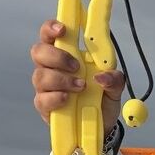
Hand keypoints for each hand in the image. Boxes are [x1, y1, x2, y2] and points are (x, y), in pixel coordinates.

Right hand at [30, 19, 124, 134]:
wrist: (102, 127)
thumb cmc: (102, 99)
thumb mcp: (115, 87)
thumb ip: (114, 78)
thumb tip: (102, 77)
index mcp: (66, 56)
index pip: (50, 35)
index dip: (51, 28)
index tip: (63, 29)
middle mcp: (51, 69)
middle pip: (38, 52)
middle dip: (57, 56)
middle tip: (76, 66)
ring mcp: (46, 88)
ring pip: (40, 76)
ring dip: (61, 79)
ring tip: (80, 87)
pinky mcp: (45, 106)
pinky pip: (42, 99)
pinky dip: (55, 98)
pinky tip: (67, 99)